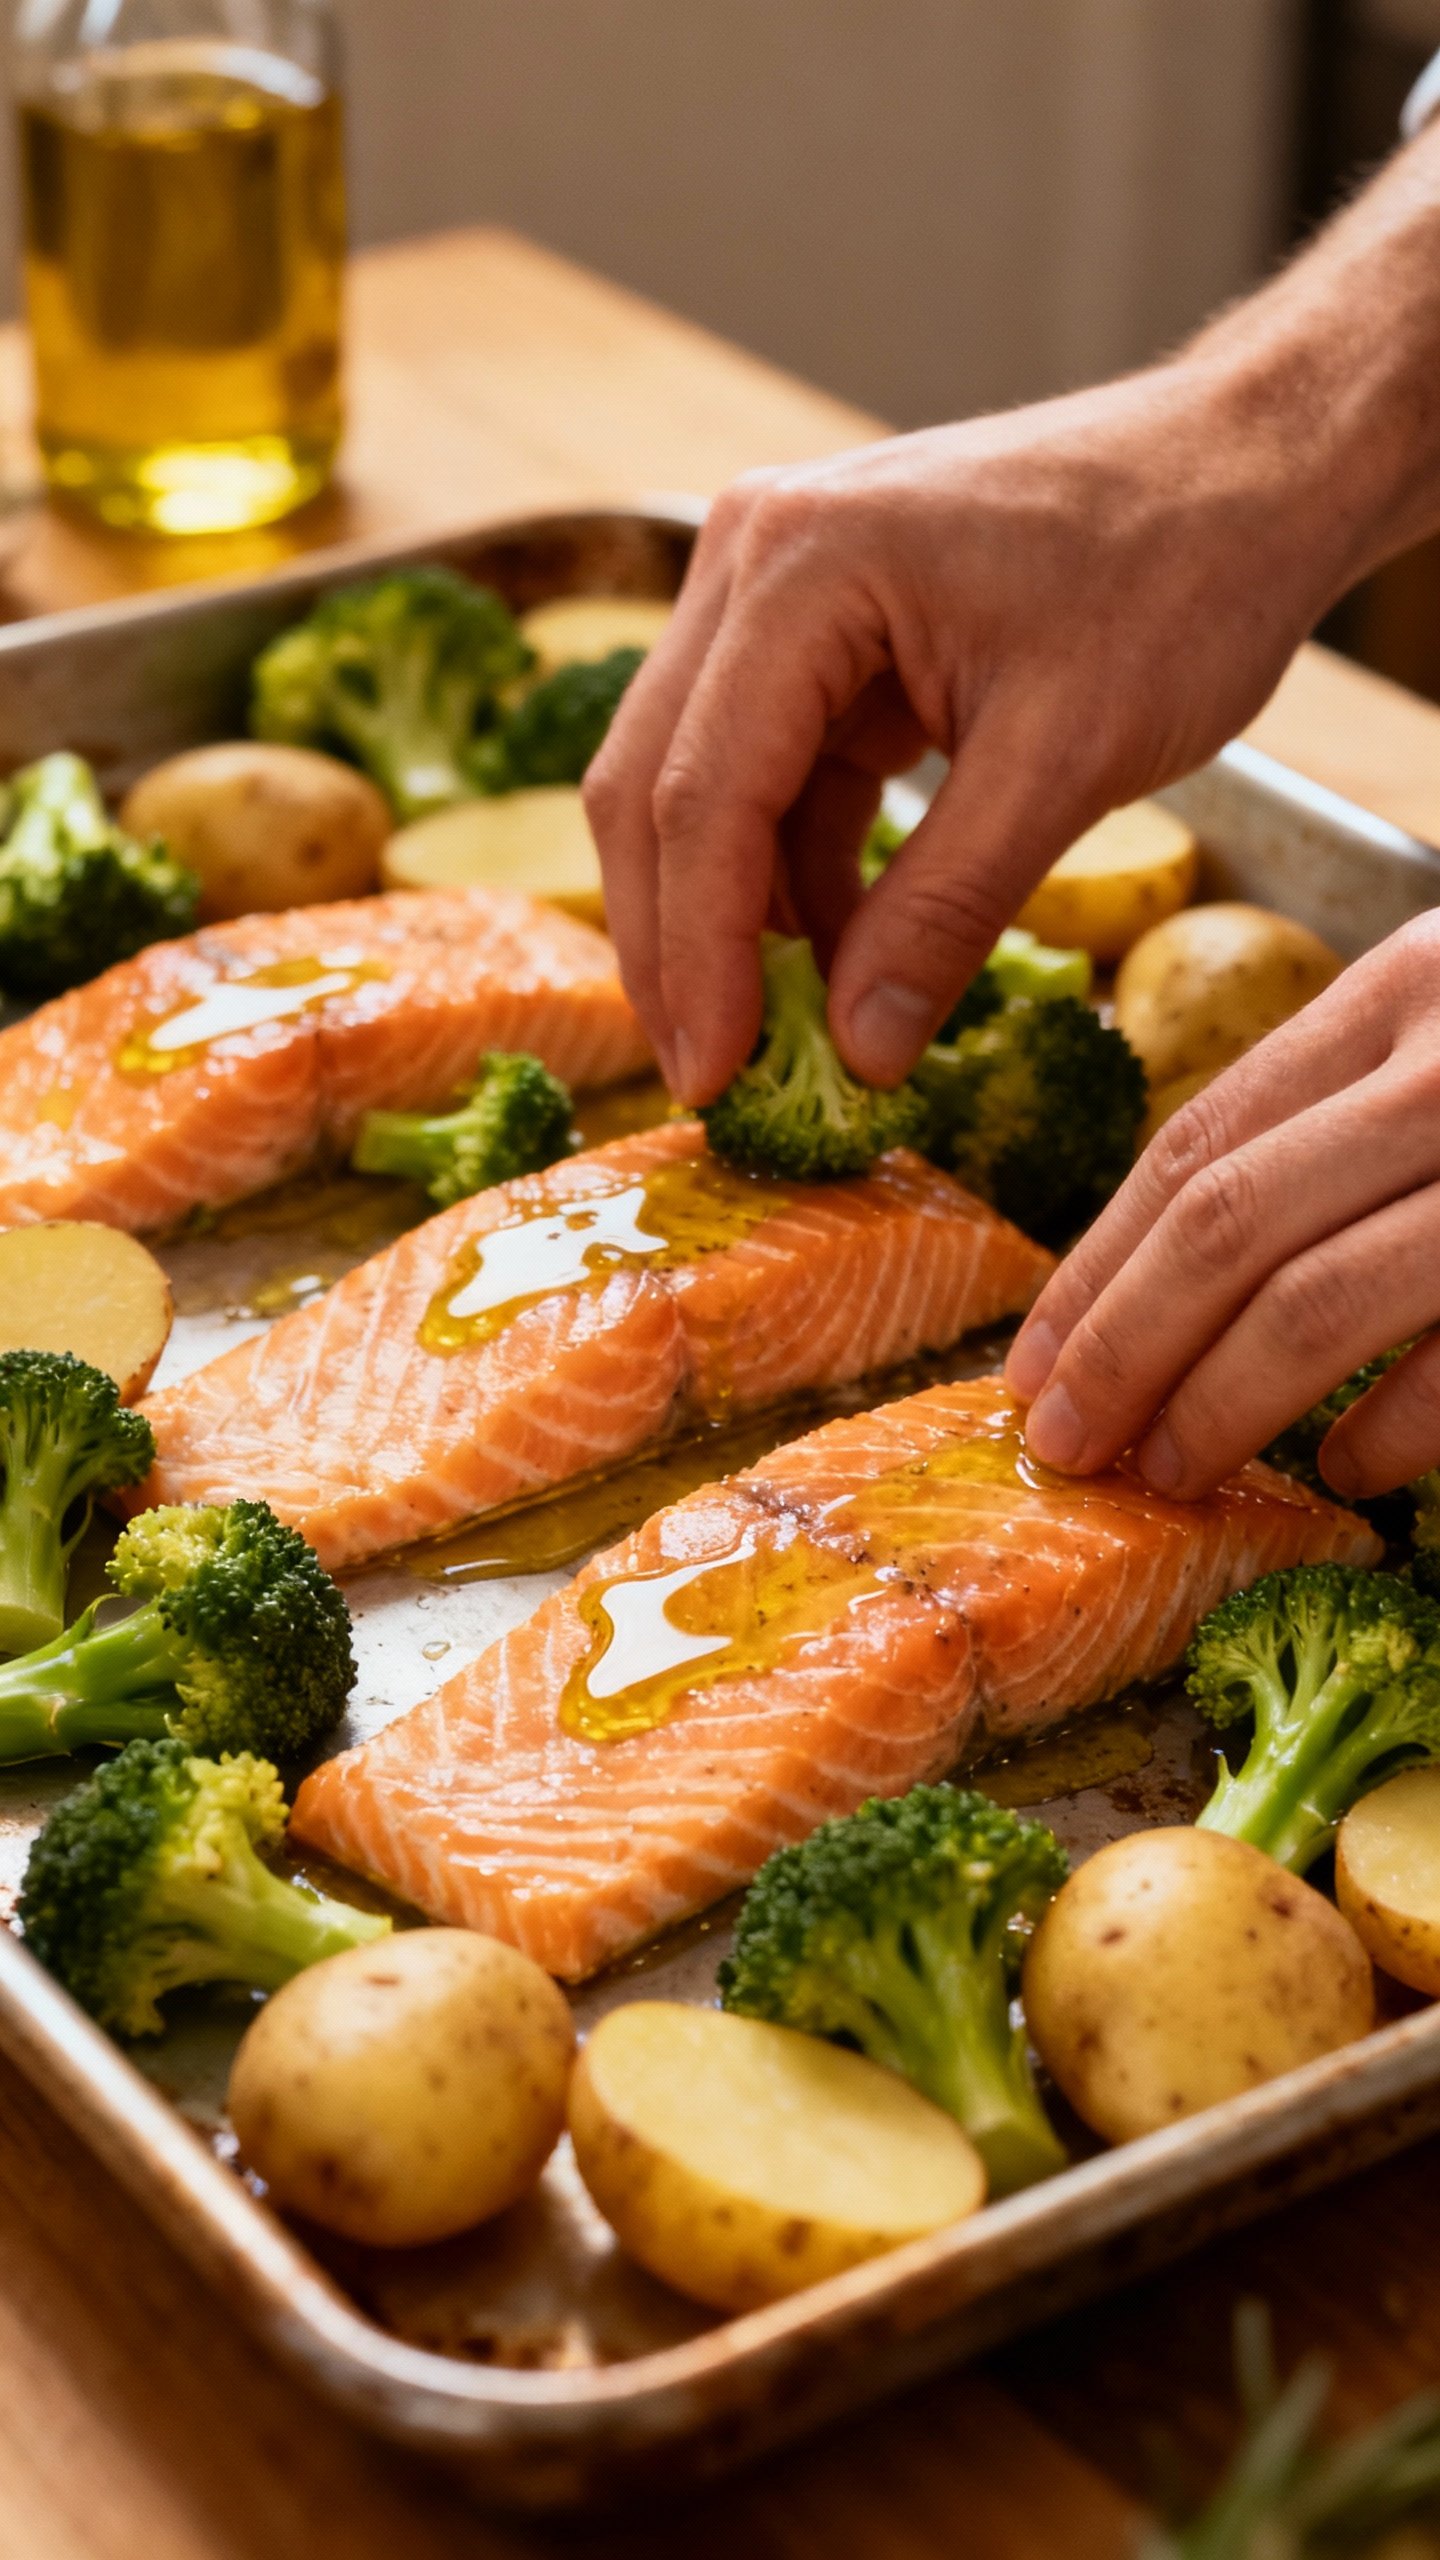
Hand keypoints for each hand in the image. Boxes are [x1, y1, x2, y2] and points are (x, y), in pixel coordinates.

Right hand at [585, 367, 1356, 1103]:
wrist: (1250, 468)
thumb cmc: (1180, 575)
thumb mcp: (1066, 761)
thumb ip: (947, 910)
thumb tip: (860, 1054)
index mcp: (798, 567)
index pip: (700, 796)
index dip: (699, 955)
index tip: (715, 1080)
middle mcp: (751, 561)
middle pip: (656, 790)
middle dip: (681, 947)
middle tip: (717, 1082)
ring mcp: (774, 592)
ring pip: (696, 789)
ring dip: (732, 918)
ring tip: (783, 1035)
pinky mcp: (816, 634)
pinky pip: (768, 776)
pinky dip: (792, 875)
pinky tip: (840, 957)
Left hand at [1005, 911, 1439, 1503]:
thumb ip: (1342, 1107)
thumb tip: (1177, 1273)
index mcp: (1397, 990)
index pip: (1197, 1139)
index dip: (1094, 1264)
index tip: (1029, 1363)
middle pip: (1225, 1221)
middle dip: (1120, 1349)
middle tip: (1065, 1446)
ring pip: (1313, 1298)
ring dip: (1217, 1404)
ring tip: (1168, 1474)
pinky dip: (1389, 1431)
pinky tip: (1347, 1472)